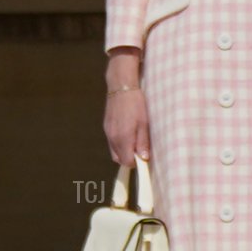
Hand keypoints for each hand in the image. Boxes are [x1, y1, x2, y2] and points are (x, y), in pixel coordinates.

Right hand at [104, 48, 149, 165]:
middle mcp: (113, 137)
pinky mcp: (106, 127)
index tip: (144, 159)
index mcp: (123, 137)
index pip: (127, 161)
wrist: (121, 87)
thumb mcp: (144, 123)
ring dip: (124, 151)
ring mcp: (108, 132)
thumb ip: (143, 142)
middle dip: (129, 158)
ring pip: (114, 151)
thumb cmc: (136, 103)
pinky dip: (119, 143)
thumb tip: (144, 158)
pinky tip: (128, 133)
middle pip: (119, 159)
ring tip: (136, 140)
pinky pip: (112, 142)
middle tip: (141, 150)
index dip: (136, 163)